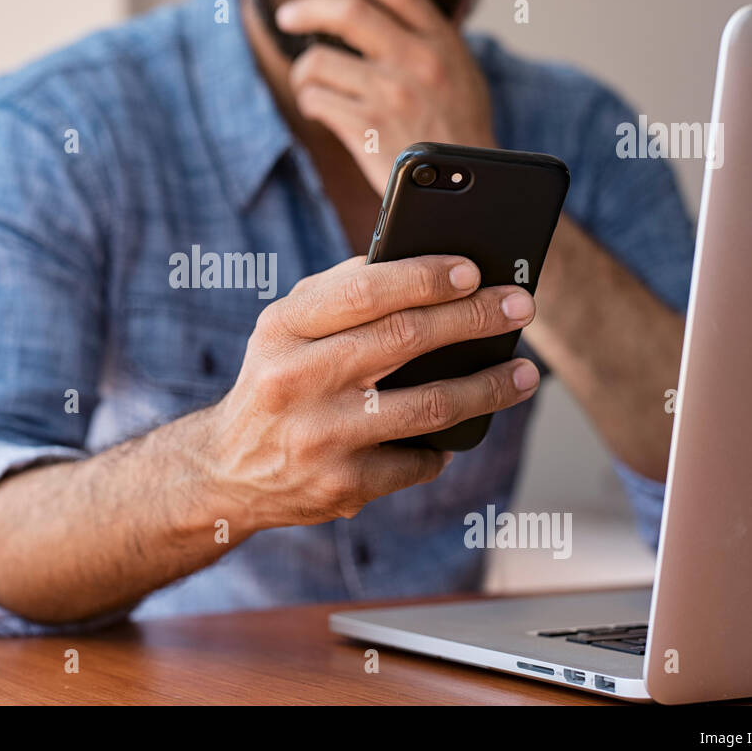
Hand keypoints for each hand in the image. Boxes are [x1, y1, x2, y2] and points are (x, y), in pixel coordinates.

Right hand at [200, 255, 539, 531]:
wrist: (227, 470)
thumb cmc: (276, 380)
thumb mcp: (286, 328)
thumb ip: (342, 292)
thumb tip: (429, 264)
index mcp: (283, 328)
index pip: (364, 292)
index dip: (425, 278)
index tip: (474, 270)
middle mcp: (296, 379)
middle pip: (405, 340)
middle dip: (474, 319)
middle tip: (520, 306)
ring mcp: (320, 436)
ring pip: (429, 406)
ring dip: (489, 388)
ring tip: (525, 374)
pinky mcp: (342, 486)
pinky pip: (418, 460)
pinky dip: (442, 446)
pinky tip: (456, 433)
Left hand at [276, 0, 495, 194]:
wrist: (464, 188)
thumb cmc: (458, 128)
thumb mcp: (462, 71)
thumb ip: (431, 36)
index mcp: (442, 42)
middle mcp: (418, 62)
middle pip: (350, 13)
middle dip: (308, 8)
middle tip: (288, 14)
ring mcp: (391, 96)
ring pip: (320, 61)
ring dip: (305, 71)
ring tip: (312, 81)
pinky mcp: (368, 130)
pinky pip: (316, 100)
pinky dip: (310, 101)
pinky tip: (320, 107)